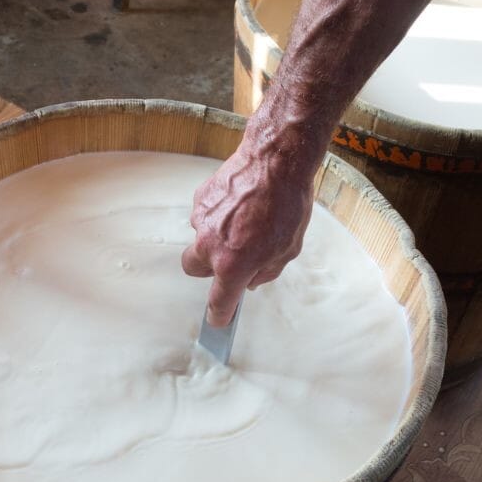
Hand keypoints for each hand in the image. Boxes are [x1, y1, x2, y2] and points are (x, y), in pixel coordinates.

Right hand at [181, 125, 315, 326]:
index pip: (219, 300)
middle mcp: (210, 245)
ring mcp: (202, 221)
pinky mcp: (200, 199)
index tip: (218, 321)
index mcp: (233, 264)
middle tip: (229, 259)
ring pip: (201, 238)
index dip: (219, 315)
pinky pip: (205, 215)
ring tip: (245, 219)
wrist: (275, 161)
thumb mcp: (288, 249)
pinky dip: (218, 214)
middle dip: (207, 269)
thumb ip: (265, 271)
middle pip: (193, 269)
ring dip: (216, 236)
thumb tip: (250, 280)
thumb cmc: (287, 205)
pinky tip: (240, 203)